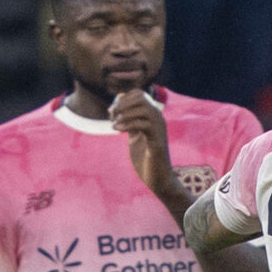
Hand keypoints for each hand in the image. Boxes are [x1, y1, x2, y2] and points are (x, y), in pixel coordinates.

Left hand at [111, 89, 181, 211]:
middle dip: (122, 104)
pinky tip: (117, 130)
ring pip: (143, 108)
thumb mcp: (133, 134)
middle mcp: (158, 119)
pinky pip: (143, 124)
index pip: (138, 93)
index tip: (112, 113)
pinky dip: (128, 125)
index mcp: (152, 116)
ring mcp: (159, 129)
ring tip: (114, 125)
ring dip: (124, 114)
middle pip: (141, 97)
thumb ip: (128, 119)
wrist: (157, 178)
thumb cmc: (145, 158)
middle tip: (112, 117)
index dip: (122, 99)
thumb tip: (117, 103)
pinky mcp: (157, 141)